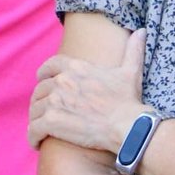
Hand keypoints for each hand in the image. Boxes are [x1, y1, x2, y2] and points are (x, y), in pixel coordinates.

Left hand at [29, 27, 147, 151]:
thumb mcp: (130, 72)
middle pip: (40, 89)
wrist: (127, 126)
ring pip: (34, 109)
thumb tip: (142, 31)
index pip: (50, 65)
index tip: (42, 80)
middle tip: (45, 111)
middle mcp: (62, 81)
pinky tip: (37, 142)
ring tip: (42, 128)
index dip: (44, 73)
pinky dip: (33, 137)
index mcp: (76, 67)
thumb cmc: (128, 101)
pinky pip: (33, 129)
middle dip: (40, 100)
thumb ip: (133, 51)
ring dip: (37, 119)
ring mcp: (55, 101)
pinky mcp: (51, 122)